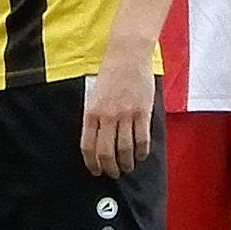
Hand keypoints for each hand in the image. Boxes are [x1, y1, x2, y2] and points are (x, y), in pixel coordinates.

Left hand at [82, 55, 156, 176]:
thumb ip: (95, 118)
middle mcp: (107, 116)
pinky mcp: (142, 112)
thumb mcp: (94, 96)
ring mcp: (126, 114)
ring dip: (126, 163)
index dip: (91, 163)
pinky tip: (141, 155)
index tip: (95, 171)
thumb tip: (98, 141)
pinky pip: (142, 139)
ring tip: (128, 167)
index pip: (88, 146)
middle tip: (113, 173)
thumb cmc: (110, 74)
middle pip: (106, 152)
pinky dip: (141, 152)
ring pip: (125, 149)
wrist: (127, 56)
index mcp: (91, 112)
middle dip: (109, 168)